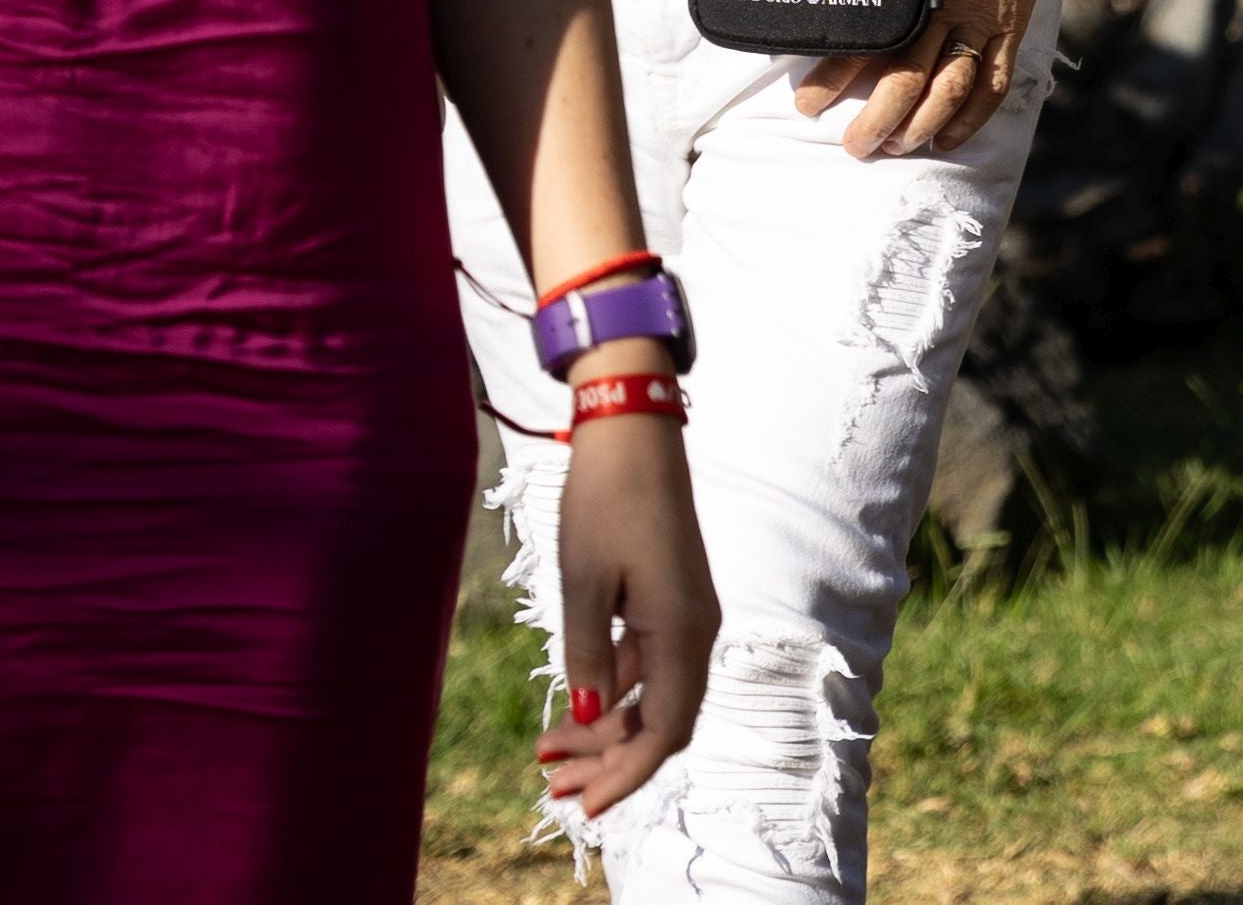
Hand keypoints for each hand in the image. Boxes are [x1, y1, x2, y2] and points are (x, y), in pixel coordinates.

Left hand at [531, 390, 715, 816]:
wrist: (634, 437)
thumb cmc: (606, 503)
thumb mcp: (584, 584)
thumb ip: (586, 656)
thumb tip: (586, 716)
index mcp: (682, 631)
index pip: (667, 728)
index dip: (628, 774)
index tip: (586, 805)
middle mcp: (696, 630)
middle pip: (664, 721)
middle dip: (611, 761)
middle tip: (552, 786)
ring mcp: (687, 616)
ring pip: (655, 696)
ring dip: (607, 730)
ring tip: (546, 753)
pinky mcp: (672, 602)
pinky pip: (650, 667)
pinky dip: (613, 694)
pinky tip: (571, 706)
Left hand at [795, 0, 1059, 158]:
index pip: (871, 40)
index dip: (836, 76)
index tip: (805, 102)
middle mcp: (953, 3)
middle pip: (910, 79)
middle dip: (877, 120)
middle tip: (852, 145)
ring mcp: (988, 17)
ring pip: (951, 88)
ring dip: (921, 126)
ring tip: (892, 149)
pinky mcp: (1014, 22)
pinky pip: (994, 81)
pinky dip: (972, 115)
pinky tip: (947, 138)